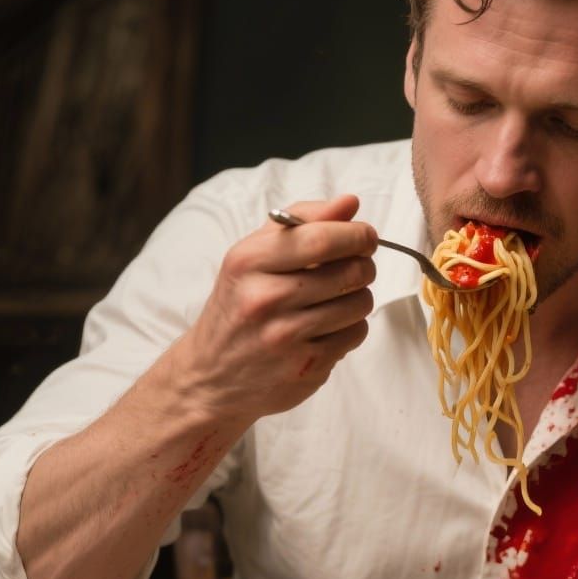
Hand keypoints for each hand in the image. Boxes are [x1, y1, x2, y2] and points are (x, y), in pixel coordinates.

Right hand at [173, 193, 376, 424]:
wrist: (212, 376)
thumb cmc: (240, 305)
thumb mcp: (254, 256)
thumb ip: (302, 222)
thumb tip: (350, 203)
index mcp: (249, 261)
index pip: (322, 238)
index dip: (357, 234)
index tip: (365, 237)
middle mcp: (265, 298)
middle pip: (350, 271)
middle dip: (364, 265)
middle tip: (355, 268)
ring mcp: (285, 336)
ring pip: (359, 304)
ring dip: (360, 297)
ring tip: (338, 299)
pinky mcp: (305, 367)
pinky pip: (355, 334)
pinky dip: (352, 327)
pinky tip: (329, 327)